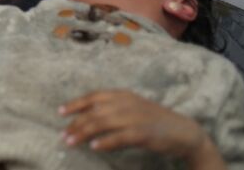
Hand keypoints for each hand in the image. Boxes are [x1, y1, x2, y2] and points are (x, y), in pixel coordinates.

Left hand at [60, 90, 224, 167]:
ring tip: (71, 142)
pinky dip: (105, 142)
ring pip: (102, 123)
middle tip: (63, 135)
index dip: (75, 104)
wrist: (183, 131)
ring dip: (83, 133)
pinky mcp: (143, 133)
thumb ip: (111, 110)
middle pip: (94, 112)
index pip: (93, 96)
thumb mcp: (132, 108)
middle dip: (76, 123)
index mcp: (123, 95)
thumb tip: (86, 118)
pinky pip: (119, 137)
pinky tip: (94, 147)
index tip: (60, 113)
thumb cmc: (153, 121)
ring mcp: (135, 117)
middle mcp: (126, 103)